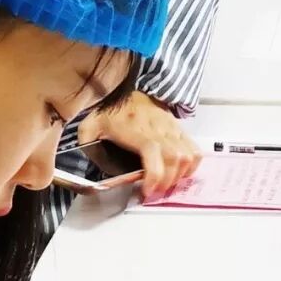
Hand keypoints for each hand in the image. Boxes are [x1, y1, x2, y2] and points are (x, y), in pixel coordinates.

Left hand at [79, 90, 200, 201]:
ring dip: (179, 175)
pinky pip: (194, 149)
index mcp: (134, 127)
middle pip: (174, 158)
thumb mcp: (90, 127)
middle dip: (166, 182)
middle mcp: (156, 127)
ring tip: (166, 184)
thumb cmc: (111, 110)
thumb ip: (86, 145)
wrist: (128, 90)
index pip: (152, 151)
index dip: (154, 175)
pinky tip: (180, 173)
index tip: (147, 190)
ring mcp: (170, 128)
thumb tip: (87, 164)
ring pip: (187, 155)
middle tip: (154, 191)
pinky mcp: (178, 129)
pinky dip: (191, 165)